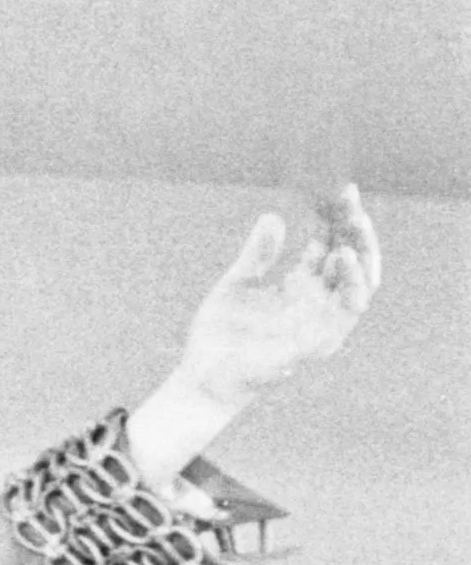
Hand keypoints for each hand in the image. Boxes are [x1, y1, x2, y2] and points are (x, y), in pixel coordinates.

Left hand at [132, 187, 378, 479]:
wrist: (203, 375)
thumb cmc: (222, 333)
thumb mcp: (237, 283)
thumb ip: (258, 253)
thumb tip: (273, 216)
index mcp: (301, 284)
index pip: (329, 244)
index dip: (334, 217)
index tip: (334, 189)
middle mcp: (318, 300)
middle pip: (350, 258)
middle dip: (353, 227)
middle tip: (348, 196)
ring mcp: (320, 320)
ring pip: (360, 282)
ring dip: (361, 251)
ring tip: (352, 222)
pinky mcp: (318, 340)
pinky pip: (347, 310)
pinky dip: (352, 283)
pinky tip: (342, 257)